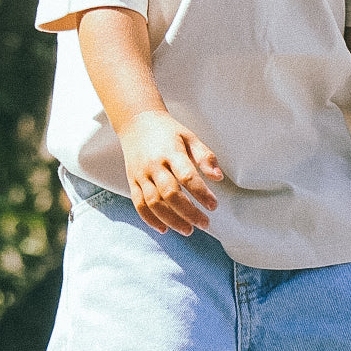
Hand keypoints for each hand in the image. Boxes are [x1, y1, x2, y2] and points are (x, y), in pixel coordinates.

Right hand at [118, 111, 223, 234]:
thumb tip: (218, 177)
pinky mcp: (131, 181)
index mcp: (170, 151)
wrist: (136, 121)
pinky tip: (164, 229)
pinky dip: (150, 219)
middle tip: (204, 223)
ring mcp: (140, 174)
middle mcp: (153, 164)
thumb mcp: (189, 137)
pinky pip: (139, 204)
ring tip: (188, 230)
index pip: (186, 176)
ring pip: (153, 203)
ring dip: (171, 220)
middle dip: (188, 212)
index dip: (201, 193)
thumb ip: (205, 156)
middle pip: (170, 193)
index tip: (213, 205)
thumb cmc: (167, 131)